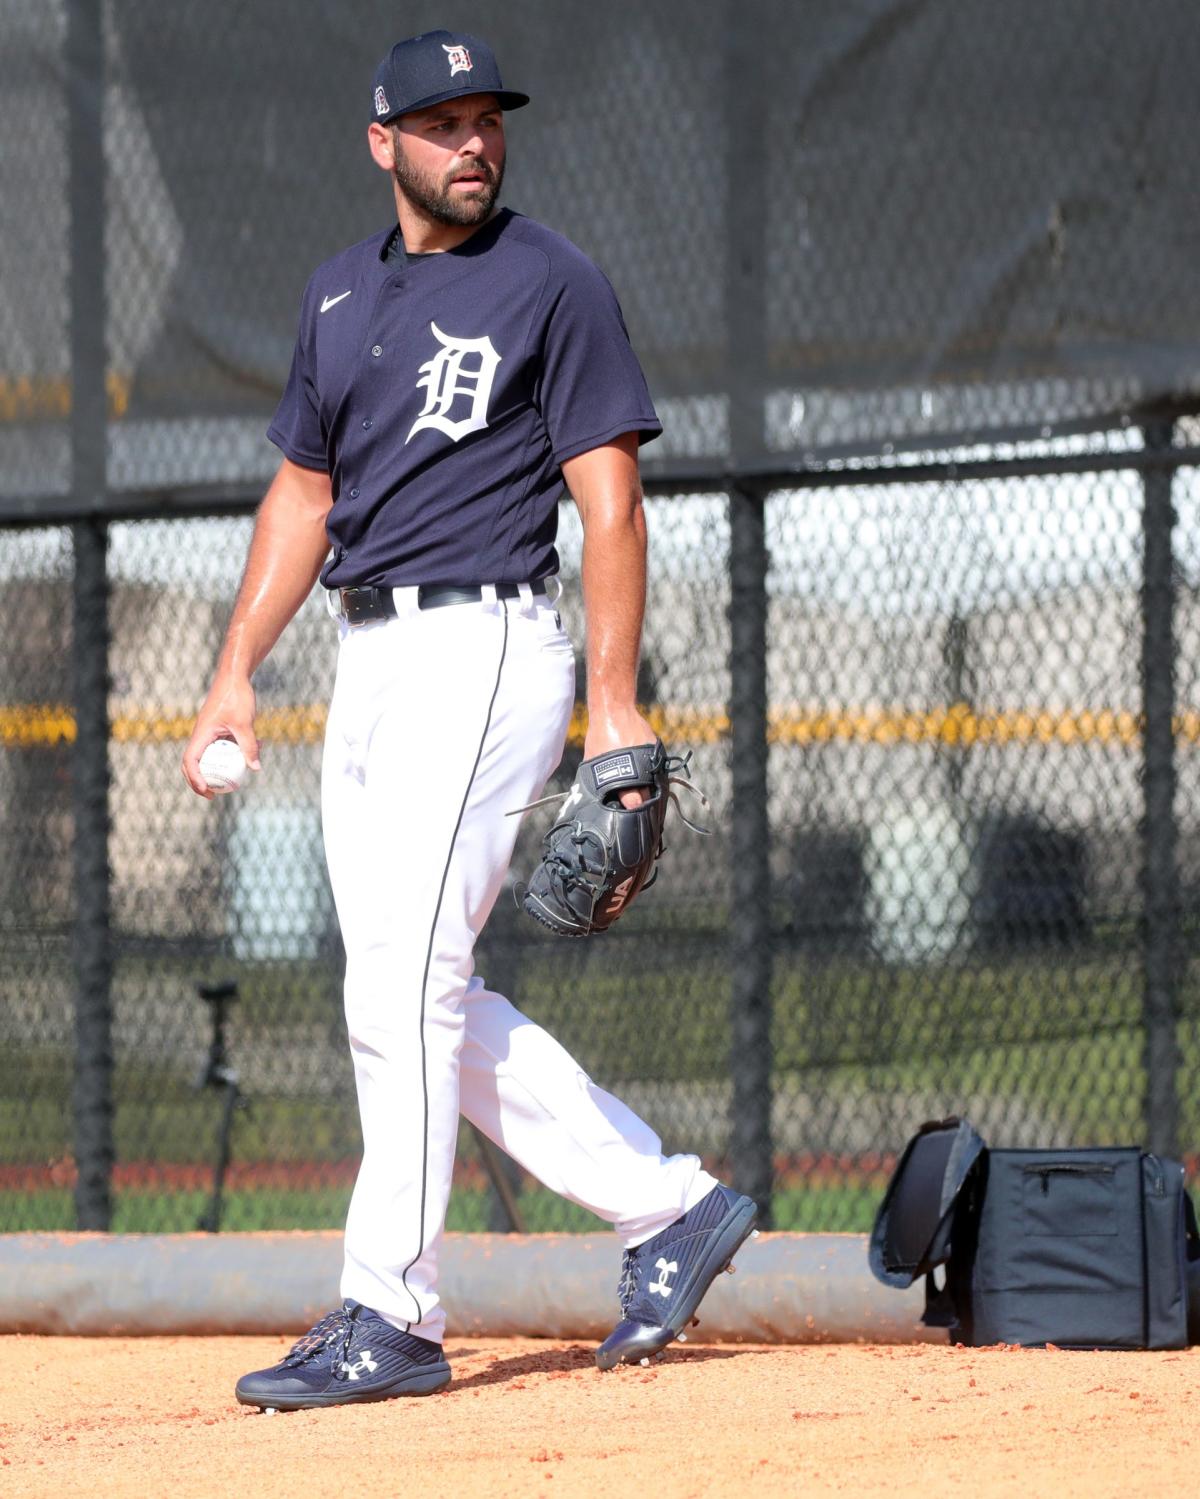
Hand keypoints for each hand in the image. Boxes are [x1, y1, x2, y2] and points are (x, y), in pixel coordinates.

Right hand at [182, 674, 259, 799]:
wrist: (235, 676)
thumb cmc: (236, 696)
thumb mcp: (244, 723)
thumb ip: (248, 746)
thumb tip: (255, 768)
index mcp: (201, 734)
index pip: (190, 761)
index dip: (195, 777)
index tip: (206, 790)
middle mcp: (201, 734)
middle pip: (193, 763)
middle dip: (199, 781)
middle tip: (212, 795)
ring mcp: (209, 732)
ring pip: (208, 756)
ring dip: (216, 769)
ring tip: (230, 783)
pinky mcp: (218, 728)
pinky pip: (221, 746)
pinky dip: (232, 754)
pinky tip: (252, 754)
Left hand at [583, 704, 656, 808]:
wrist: (614, 710)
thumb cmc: (600, 736)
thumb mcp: (593, 762)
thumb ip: (598, 780)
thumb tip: (593, 798)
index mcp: (622, 774)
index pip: (634, 802)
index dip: (632, 812)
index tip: (630, 818)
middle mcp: (640, 768)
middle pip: (648, 797)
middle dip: (644, 806)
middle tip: (640, 816)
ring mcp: (651, 759)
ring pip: (657, 785)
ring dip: (653, 794)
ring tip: (650, 806)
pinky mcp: (656, 750)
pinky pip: (659, 770)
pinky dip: (655, 778)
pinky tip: (652, 785)